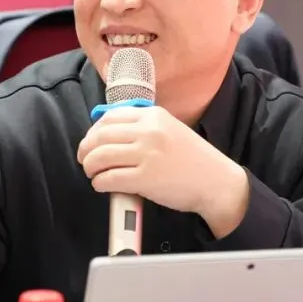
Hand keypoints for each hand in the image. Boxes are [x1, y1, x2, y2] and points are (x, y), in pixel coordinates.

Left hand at [77, 106, 249, 233]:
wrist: (217, 182)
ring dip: (90, 166)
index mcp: (154, 116)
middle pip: (100, 136)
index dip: (93, 131)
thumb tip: (109, 133)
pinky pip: (109, 178)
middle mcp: (149, 132)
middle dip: (86, 149)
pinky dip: (99, 183)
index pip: (110, 117)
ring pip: (100, 157)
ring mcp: (146, 155)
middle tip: (85, 159)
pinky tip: (102, 185)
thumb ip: (144, 127)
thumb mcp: (170, 130)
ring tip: (92, 173)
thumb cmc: (194, 160)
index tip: (91, 141)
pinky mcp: (145, 179)